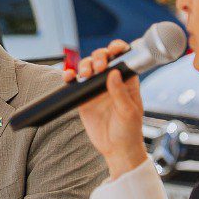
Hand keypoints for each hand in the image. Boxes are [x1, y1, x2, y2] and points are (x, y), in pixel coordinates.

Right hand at [67, 42, 148, 177]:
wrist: (116, 149)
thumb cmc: (129, 130)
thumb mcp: (128, 112)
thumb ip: (120, 93)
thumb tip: (113, 72)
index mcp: (127, 80)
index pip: (123, 57)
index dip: (117, 49)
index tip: (113, 50)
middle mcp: (111, 81)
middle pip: (102, 58)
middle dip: (98, 57)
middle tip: (98, 67)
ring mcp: (96, 88)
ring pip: (87, 67)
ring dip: (84, 65)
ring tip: (85, 74)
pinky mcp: (84, 97)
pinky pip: (75, 83)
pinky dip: (69, 76)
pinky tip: (69, 76)